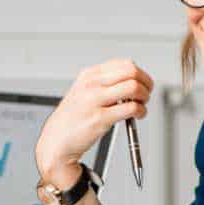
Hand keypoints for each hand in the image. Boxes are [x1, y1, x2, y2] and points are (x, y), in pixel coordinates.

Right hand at [36, 59, 152, 188]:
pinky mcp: (100, 119)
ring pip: (134, 88)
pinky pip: (131, 108)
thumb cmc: (73, 119)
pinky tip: (138, 115)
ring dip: (144, 97)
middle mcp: (91, 85)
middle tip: (147, 93)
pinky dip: (141, 111)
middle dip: (145, 82)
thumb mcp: (83, 92)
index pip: (123, 63)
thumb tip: (132, 80)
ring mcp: (95, 101)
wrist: (56, 141)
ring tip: (142, 105)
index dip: (139, 73)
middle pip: (131, 71)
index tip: (143, 82)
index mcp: (88, 75)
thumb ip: (104, 84)